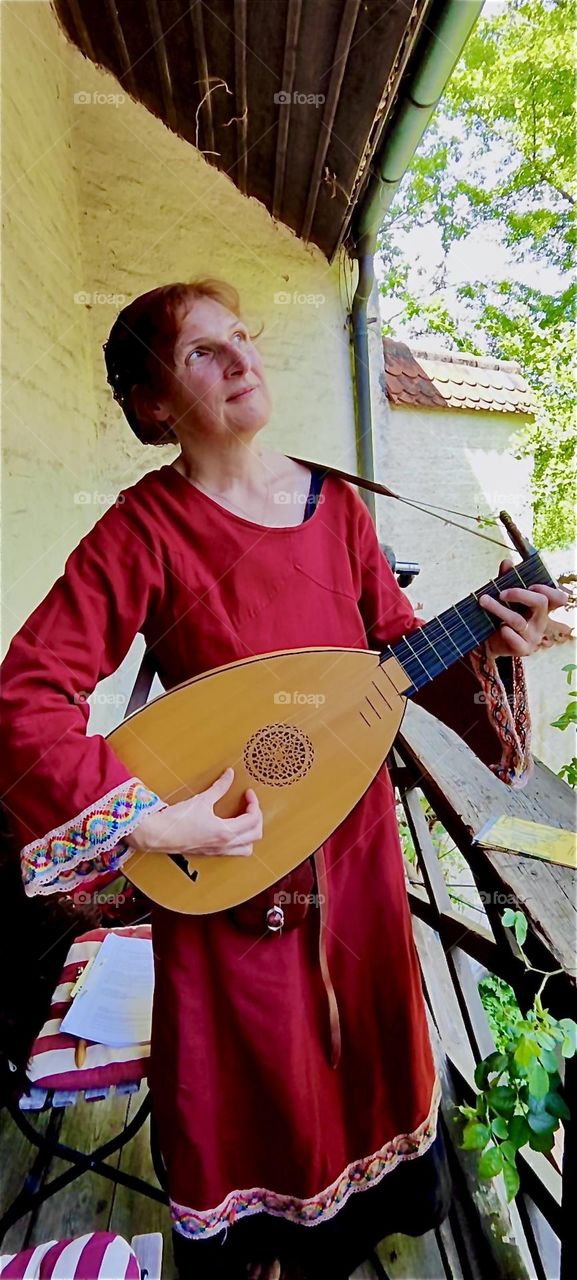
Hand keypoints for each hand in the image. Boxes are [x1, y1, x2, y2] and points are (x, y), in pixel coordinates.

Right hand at [125, 767, 262, 856]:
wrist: (158, 835)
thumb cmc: (178, 819)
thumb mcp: (201, 800)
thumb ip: (219, 787)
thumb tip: (230, 774)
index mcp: (225, 832)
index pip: (252, 819)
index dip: (254, 803)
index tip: (247, 793)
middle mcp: (225, 844)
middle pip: (255, 835)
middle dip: (256, 818)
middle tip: (249, 804)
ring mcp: (218, 851)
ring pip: (247, 848)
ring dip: (250, 834)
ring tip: (244, 819)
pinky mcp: (210, 853)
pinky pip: (234, 851)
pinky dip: (240, 841)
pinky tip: (231, 828)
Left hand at [480, 559, 568, 658]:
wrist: (489, 641)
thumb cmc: (500, 616)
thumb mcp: (503, 596)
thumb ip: (506, 579)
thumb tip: (507, 562)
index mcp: (541, 607)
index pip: (558, 598)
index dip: (548, 589)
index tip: (531, 585)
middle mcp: (540, 621)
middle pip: (540, 603)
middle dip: (520, 594)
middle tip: (501, 592)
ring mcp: (533, 636)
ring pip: (519, 620)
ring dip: (499, 609)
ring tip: (483, 600)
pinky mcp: (523, 649)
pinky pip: (517, 640)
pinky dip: (507, 633)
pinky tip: (500, 628)